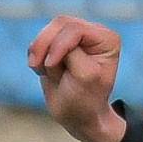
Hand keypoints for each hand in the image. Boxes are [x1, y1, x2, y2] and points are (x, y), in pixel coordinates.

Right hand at [28, 15, 130, 141]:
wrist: (77, 118)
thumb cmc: (86, 100)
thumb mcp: (84, 76)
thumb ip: (71, 51)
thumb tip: (52, 39)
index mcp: (106, 39)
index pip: (75, 28)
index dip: (59, 45)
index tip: (51, 65)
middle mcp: (92, 33)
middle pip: (59, 23)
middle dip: (48, 49)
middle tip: (46, 71)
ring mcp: (73, 37)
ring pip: (46, 33)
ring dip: (41, 55)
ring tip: (50, 75)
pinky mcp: (56, 45)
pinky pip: (37, 43)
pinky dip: (36, 59)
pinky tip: (45, 73)